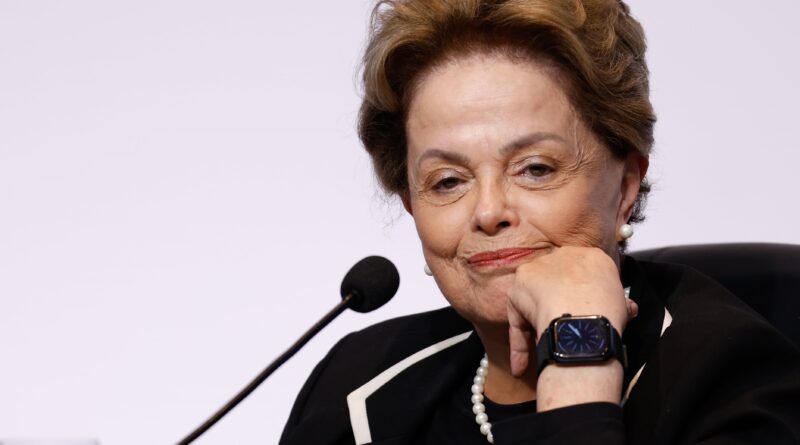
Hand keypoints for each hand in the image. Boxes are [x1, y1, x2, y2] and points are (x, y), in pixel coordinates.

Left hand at [506, 246, 636, 376]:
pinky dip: (519, 344)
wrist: (583, 321)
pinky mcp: (518, 288)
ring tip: (544, 342)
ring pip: (533, 295)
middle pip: (556, 279)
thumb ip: (619, 301)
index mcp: (591, 257)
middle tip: (564, 325)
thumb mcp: (622, 304)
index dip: (582, 292)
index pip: (583, 272)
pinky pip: (517, 318)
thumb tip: (627, 308)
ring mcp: (536, 270)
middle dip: (557, 300)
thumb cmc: (606, 313)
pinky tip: (521, 366)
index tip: (583, 308)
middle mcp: (562, 256)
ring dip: (536, 318)